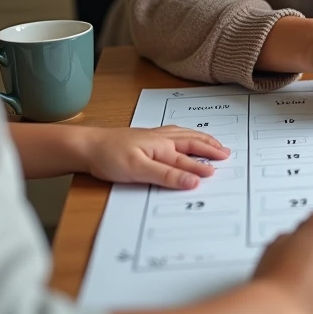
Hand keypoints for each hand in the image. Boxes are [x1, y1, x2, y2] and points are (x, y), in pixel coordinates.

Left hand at [81, 126, 229, 188]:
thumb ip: (168, 176)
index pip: (188, 161)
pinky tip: (184, 135)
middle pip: (191, 142)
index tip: (218, 173)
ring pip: (184, 136)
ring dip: (201, 139)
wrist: (86, 146)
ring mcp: (153, 136)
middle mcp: (161, 138)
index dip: (203, 167)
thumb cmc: (110, 157)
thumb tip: (194, 180)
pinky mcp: (145, 138)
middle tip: (226, 152)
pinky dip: (186, 134)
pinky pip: (174, 133)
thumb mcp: (139, 170)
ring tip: (213, 143)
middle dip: (209, 147)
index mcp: (163, 146)